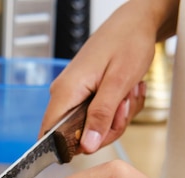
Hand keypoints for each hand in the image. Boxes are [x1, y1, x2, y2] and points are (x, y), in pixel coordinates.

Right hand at [40, 1, 157, 153]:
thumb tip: (87, 146)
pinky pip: (98, 117)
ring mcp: (74, 95)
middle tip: (124, 108)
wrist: (135, 24)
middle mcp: (64, 94)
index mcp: (66, 91)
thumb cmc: (127, 42)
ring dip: (116, 118)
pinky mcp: (84, 95)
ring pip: (92, 128)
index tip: (97, 139)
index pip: (49, 134)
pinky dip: (117, 111)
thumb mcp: (118, 82)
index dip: (71, 146)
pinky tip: (126, 94)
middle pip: (77, 135)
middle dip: (107, 128)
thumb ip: (102, 115)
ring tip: (127, 95)